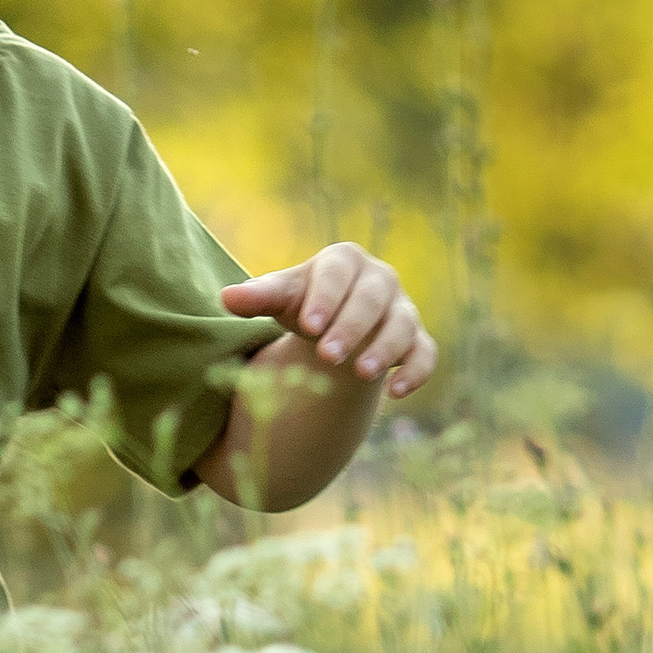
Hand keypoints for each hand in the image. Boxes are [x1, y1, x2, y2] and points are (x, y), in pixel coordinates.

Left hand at [221, 244, 437, 399]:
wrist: (332, 327)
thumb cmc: (303, 305)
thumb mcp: (280, 299)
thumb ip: (257, 297)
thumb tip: (227, 297)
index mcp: (344, 260)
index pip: (338, 273)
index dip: (325, 297)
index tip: (307, 325)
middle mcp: (380, 279)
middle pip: (372, 299)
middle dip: (351, 327)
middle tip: (327, 356)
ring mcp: (403, 309)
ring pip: (402, 325)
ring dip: (384, 349)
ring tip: (360, 373)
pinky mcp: (417, 339)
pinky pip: (426, 353)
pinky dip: (416, 371)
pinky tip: (397, 392)